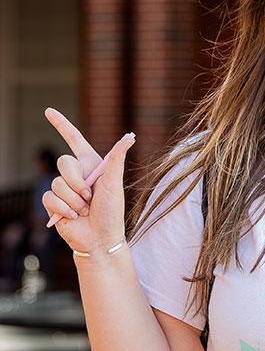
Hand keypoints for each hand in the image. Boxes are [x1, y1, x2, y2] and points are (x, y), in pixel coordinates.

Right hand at [42, 108, 135, 256]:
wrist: (100, 239)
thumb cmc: (111, 212)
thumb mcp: (114, 184)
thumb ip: (116, 160)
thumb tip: (129, 136)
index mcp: (91, 165)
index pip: (74, 139)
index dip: (62, 124)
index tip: (48, 111)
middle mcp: (76, 174)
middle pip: (64, 162)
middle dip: (77, 181)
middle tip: (89, 196)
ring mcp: (63, 188)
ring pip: (57, 183)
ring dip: (74, 199)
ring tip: (84, 209)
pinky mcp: (53, 203)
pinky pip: (50, 197)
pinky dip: (64, 208)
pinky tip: (74, 216)